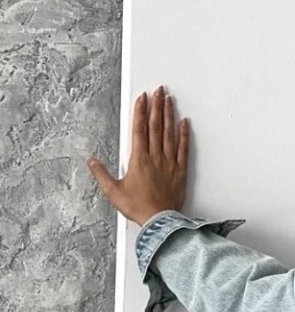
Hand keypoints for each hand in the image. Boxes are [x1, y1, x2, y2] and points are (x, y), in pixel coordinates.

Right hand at [86, 85, 189, 226]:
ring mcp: (169, 163)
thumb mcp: (113, 191)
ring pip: (169, 134)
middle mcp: (155, 157)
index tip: (142, 97)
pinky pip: (183, 150)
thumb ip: (101, 174)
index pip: (139, 129)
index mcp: (138, 159)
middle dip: (156, 106)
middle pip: (156, 126)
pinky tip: (184, 123)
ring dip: (169, 115)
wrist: (160, 221)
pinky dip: (184, 136)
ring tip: (169, 100)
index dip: (140, 111)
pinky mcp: (180, 172)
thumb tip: (91, 161)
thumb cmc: (139, 208)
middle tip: (158, 90)